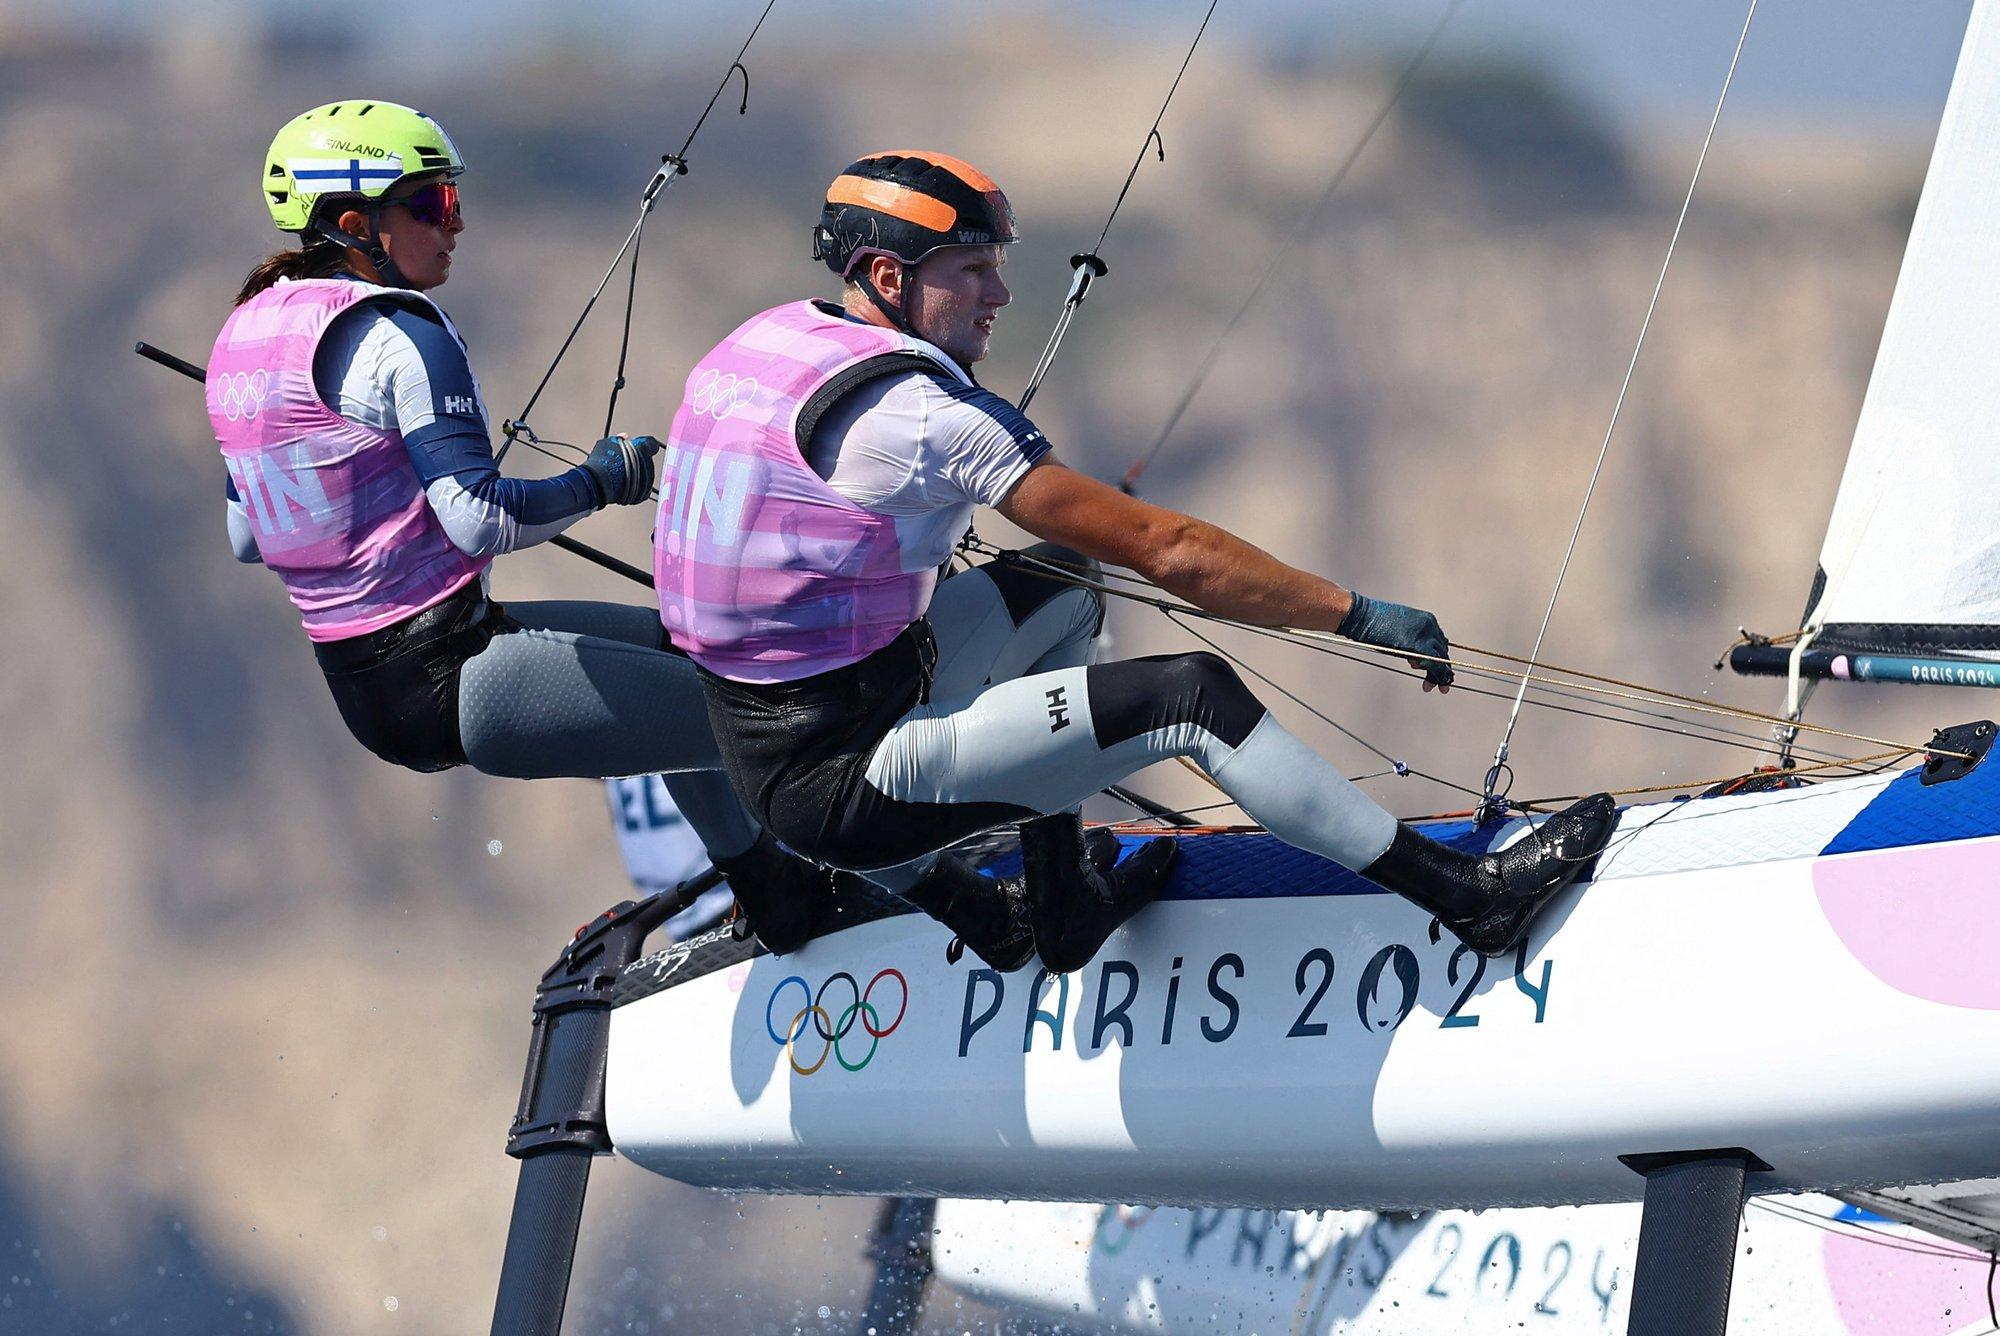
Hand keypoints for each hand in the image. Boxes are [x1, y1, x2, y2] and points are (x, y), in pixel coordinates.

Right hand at [581, 433, 659, 506]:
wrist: (598, 483)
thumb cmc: (602, 463)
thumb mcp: (608, 443)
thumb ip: (620, 439)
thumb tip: (624, 437)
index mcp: (643, 448)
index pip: (652, 444)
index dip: (645, 445)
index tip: (640, 448)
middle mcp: (648, 464)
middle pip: (647, 461)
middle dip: (638, 462)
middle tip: (624, 463)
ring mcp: (648, 480)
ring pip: (646, 475)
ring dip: (637, 475)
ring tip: (621, 475)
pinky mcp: (644, 493)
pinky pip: (644, 489)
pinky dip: (637, 489)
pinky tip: (625, 485)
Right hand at [1338, 591, 1453, 691]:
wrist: (1361, 616)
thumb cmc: (1373, 622)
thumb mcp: (1399, 629)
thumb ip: (1412, 640)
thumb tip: (1417, 658)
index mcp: (1426, 620)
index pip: (1439, 643)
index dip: (1440, 659)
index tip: (1438, 670)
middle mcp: (1430, 625)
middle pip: (1443, 651)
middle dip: (1441, 669)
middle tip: (1439, 684)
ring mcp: (1425, 634)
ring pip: (1441, 659)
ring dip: (1438, 675)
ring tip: (1429, 685)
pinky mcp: (1418, 645)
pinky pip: (1434, 663)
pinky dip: (1435, 676)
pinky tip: (1429, 683)